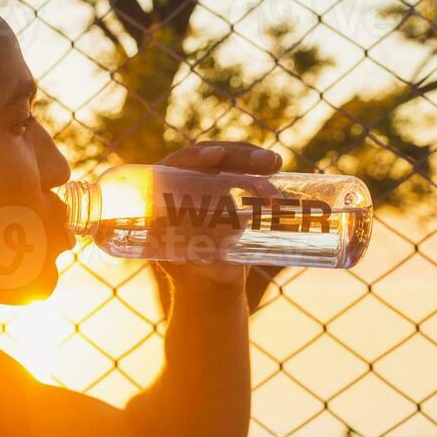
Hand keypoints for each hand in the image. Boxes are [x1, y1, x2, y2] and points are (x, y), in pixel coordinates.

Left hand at [155, 141, 282, 291]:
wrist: (207, 281)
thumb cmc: (197, 277)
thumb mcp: (200, 271)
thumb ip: (205, 262)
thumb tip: (214, 257)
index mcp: (160, 201)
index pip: (171, 169)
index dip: (192, 158)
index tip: (217, 156)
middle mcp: (177, 187)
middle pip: (202, 158)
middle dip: (235, 155)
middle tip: (265, 162)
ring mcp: (200, 184)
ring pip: (223, 159)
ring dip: (249, 157)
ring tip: (276, 163)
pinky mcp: (220, 186)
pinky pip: (237, 168)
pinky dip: (256, 168)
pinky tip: (276, 166)